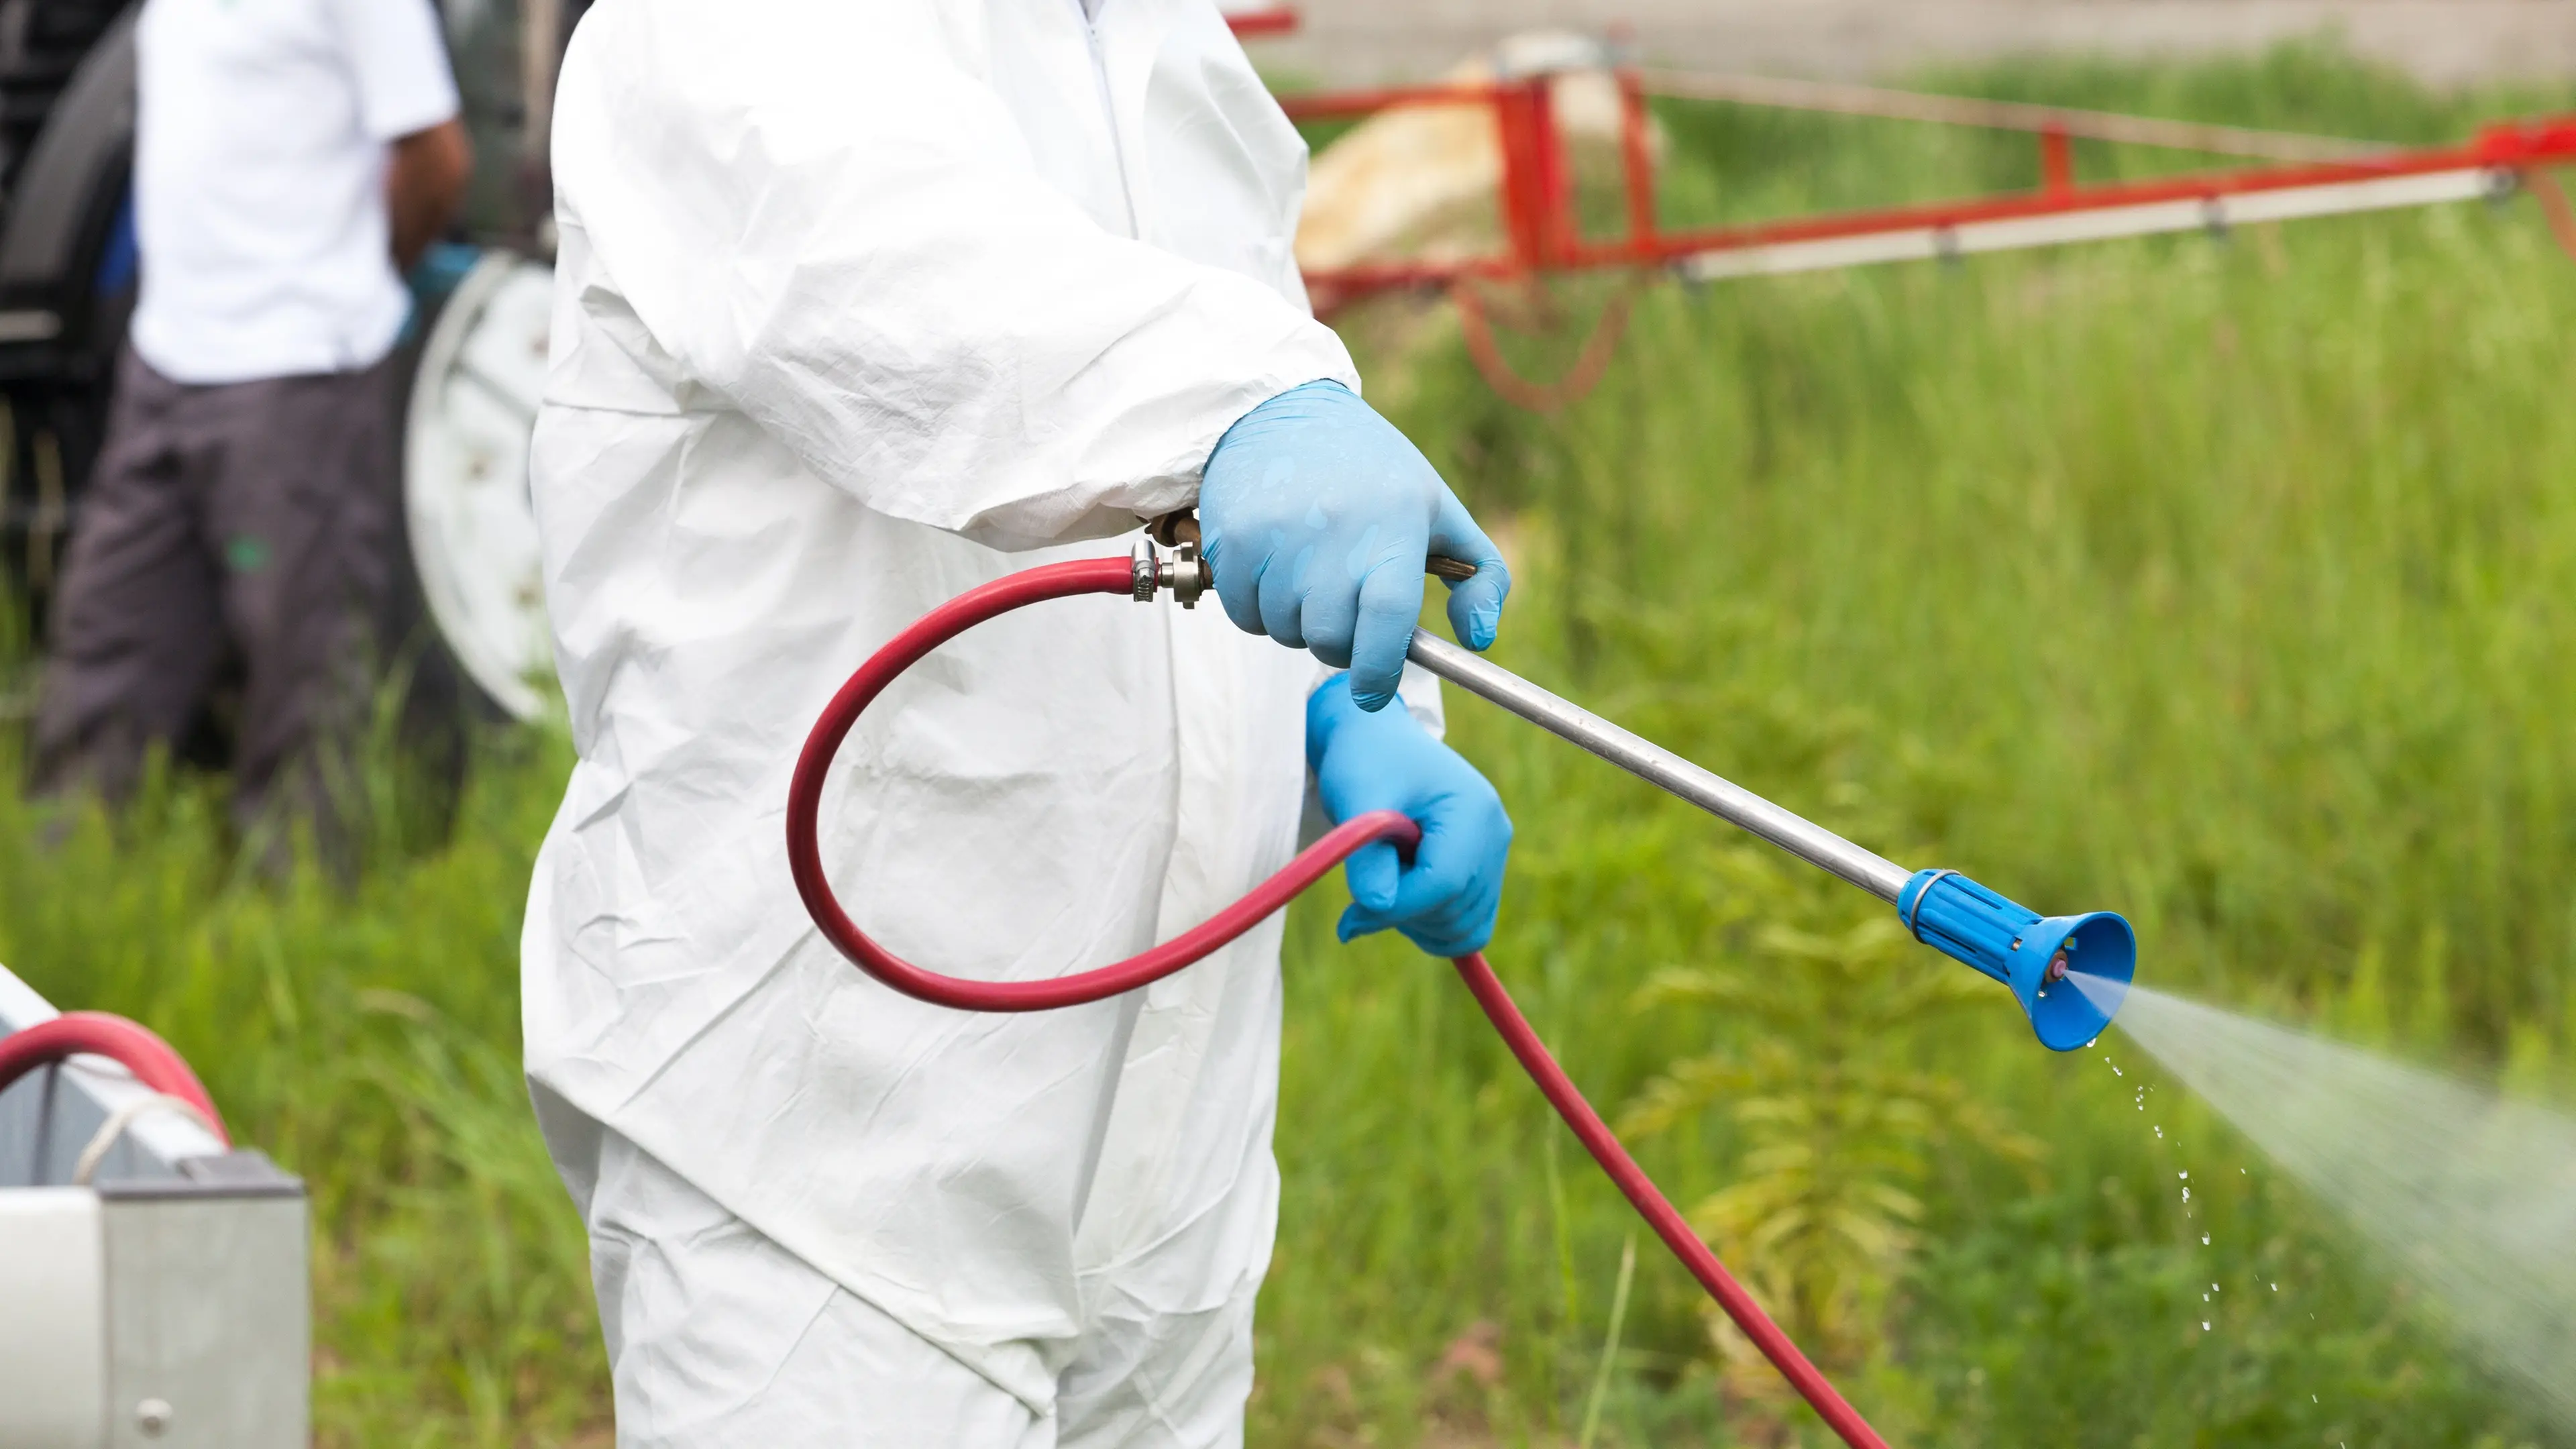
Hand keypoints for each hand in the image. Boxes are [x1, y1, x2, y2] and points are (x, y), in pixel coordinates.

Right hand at [1201, 380, 1509, 711]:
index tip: (1375, 691)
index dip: (1380, 669)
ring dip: (1297, 623)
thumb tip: (1477, 640)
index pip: (1387, 618)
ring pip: (1284, 632)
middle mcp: (1335, 528)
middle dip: (1339, 644)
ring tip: (1308, 576)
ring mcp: (1279, 536)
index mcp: (1395, 523)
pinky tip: (1274, 568)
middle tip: (1344, 613)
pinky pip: (1244, 615)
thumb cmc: (1371, 472)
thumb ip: (1482, 576)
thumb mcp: (1438, 508)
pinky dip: (1259, 608)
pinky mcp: (1234, 541)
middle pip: (1330, 639)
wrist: (1278, 412)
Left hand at [1308, 673, 1510, 956]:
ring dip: (1416, 922)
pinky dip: (1432, 926)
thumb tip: (1377, 905)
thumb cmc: (1366, 762)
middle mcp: (1494, 835)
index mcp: (1472, 810)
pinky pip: (1468, 926)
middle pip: (1457, 913)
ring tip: (1387, 877)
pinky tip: (1401, 897)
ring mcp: (1493, 855)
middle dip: (1403, 913)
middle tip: (1366, 883)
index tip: (1350, 916)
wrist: (1379, 742)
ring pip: (1465, 929)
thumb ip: (1367, 855)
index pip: (1444, 885)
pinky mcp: (1484, 871)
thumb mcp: (1357, 801)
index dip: (1396, 909)